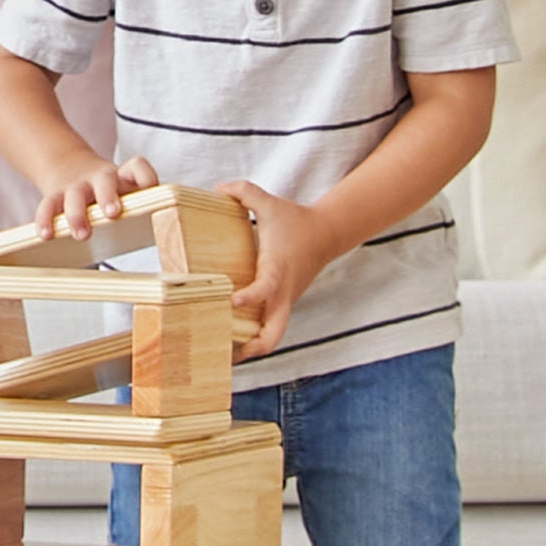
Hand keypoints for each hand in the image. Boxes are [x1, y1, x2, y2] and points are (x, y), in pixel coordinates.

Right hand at [29, 150, 160, 244]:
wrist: (68, 165)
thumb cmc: (109, 189)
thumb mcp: (128, 189)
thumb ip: (144, 204)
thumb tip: (171, 232)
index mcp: (123, 176)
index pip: (138, 167)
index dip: (145, 177)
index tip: (149, 190)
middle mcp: (99, 177)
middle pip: (104, 180)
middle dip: (107, 196)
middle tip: (112, 214)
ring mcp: (75, 186)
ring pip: (74, 195)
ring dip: (77, 214)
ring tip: (81, 235)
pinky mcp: (54, 195)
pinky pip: (47, 206)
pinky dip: (45, 220)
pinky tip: (46, 235)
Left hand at [226, 186, 328, 356]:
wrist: (327, 234)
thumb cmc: (295, 220)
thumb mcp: (270, 203)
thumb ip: (244, 192)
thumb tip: (217, 188)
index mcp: (278, 269)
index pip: (266, 288)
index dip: (251, 296)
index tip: (232, 301)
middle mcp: (283, 292)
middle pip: (275, 332)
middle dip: (252, 347)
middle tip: (224, 355)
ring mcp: (285, 301)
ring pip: (273, 335)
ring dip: (251, 347)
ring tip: (220, 357)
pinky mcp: (283, 304)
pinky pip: (270, 326)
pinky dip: (254, 337)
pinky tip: (230, 342)